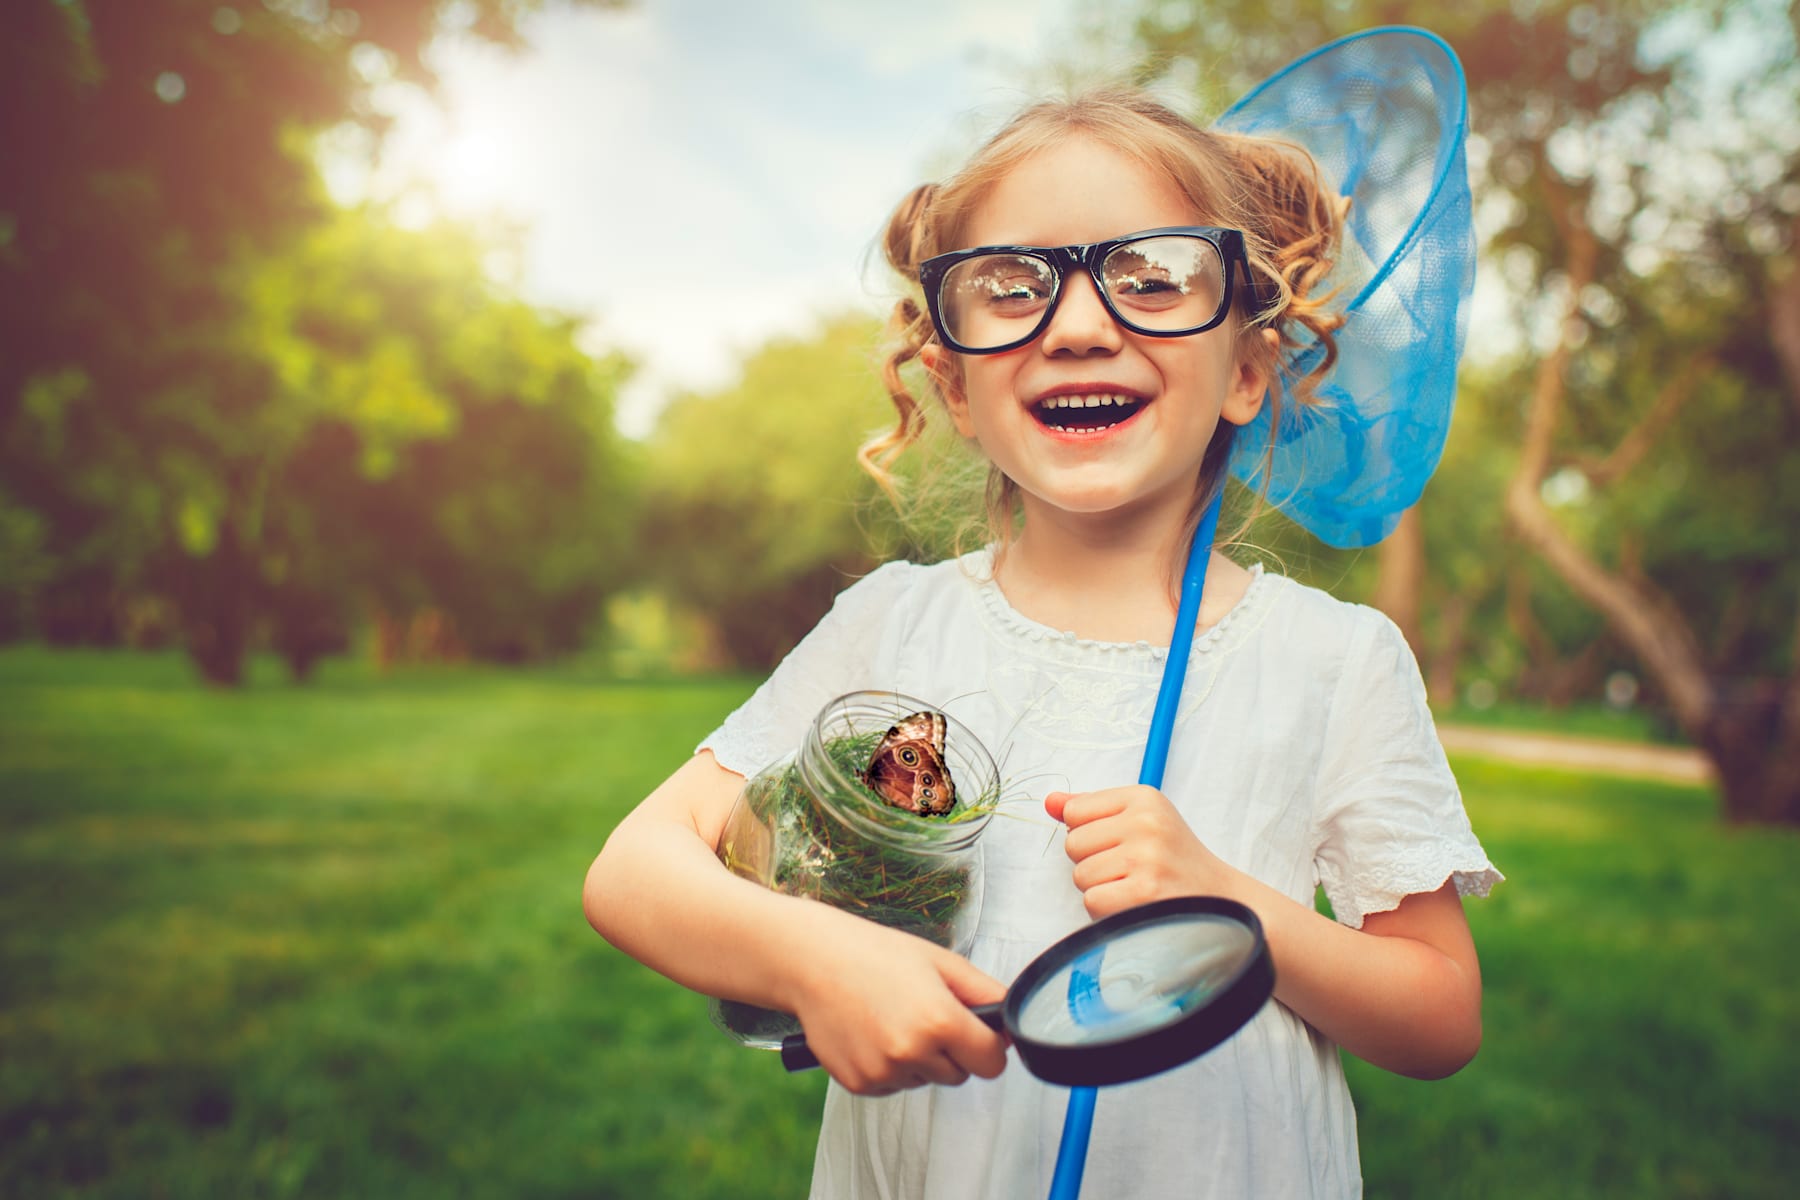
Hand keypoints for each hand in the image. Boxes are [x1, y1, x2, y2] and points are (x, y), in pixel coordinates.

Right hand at [785, 910, 1009, 1095]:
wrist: (812, 962)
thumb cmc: (875, 954)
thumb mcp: (940, 962)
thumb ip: (985, 993)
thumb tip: (1011, 1022)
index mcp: (940, 1021)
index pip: (993, 1064)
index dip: (988, 1047)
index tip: (975, 1033)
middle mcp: (912, 1052)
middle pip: (960, 1075)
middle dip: (950, 1051)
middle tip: (922, 1013)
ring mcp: (884, 1072)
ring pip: (925, 1081)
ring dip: (918, 1059)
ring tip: (891, 1018)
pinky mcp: (860, 1084)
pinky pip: (893, 1085)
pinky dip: (888, 1066)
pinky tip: (871, 1032)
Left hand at [1045, 785, 1238, 919]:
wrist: (1222, 901)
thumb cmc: (1173, 861)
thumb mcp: (1140, 821)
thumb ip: (1091, 810)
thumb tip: (1050, 802)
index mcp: (1144, 797)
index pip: (1074, 811)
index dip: (1090, 835)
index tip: (1121, 843)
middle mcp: (1147, 822)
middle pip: (1073, 844)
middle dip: (1094, 863)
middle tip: (1131, 870)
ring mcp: (1147, 858)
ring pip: (1080, 876)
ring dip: (1102, 890)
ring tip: (1135, 887)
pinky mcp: (1144, 893)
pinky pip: (1092, 901)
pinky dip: (1107, 911)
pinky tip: (1135, 905)